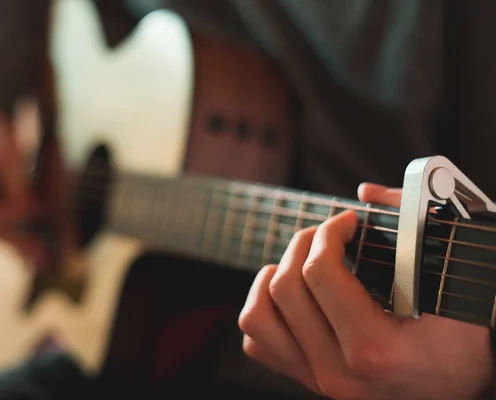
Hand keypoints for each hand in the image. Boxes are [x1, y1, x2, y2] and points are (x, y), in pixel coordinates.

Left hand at [238, 183, 494, 398]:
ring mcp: (316, 381)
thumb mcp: (450, 282)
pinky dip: (265, 310)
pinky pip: (257, 341)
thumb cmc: (459, 335)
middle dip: (304, 244)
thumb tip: (365, 192)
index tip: (348, 221)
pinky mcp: (304, 381)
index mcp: (375, 349)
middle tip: (329, 234)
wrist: (455, 386)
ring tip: (302, 264)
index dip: (330, 232)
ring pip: (257, 316)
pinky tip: (294, 296)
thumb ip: (414, 226)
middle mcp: (338, 373)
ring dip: (273, 277)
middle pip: (285, 287)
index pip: (320, 273)